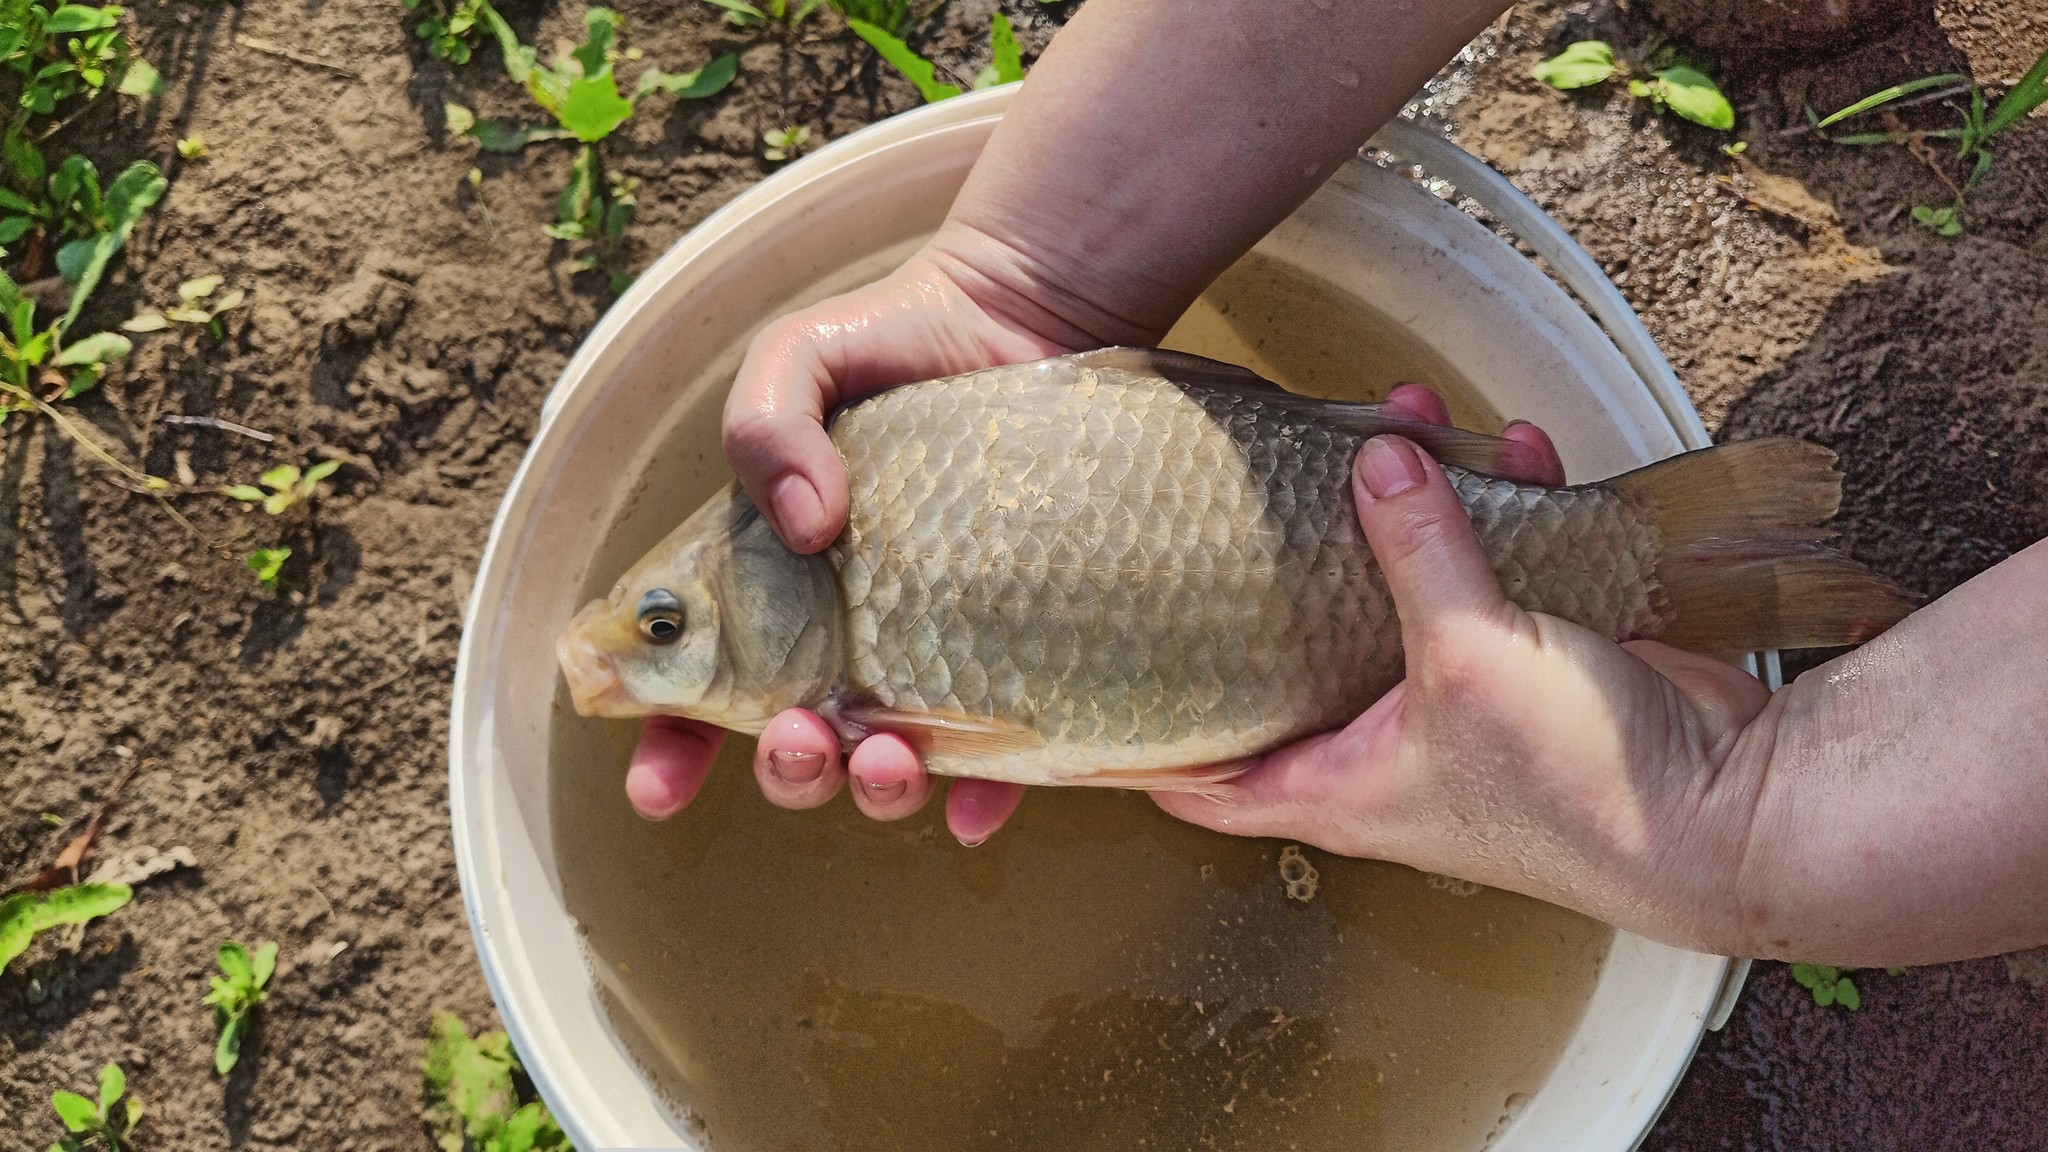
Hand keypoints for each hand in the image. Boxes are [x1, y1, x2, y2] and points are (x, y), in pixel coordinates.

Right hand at [625, 226, 1099, 840]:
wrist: (1027, 318)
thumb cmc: (897, 341)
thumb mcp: (803, 358)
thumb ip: (766, 425)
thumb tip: (807, 524)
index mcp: (771, 585)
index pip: (701, 689)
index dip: (670, 752)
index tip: (658, 787)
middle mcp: (846, 634)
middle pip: (796, 743)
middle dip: (788, 768)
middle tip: (801, 737)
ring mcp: (933, 651)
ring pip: (888, 765)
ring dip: (875, 791)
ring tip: (887, 763)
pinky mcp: (1017, 653)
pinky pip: (1000, 753)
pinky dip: (983, 797)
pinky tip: (977, 807)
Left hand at [1155, 434, 1776, 951]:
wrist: (1729, 809)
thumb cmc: (1586, 795)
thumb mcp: (1468, 659)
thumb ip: (1413, 553)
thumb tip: (1371, 465)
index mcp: (1333, 786)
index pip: (1200, 776)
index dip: (1141, 733)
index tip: (1094, 673)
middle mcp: (1383, 750)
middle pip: (1301, 640)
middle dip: (1295, 548)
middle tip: (1280, 470)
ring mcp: (1460, 706)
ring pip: (1404, 589)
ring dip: (1410, 505)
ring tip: (1405, 425)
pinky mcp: (1533, 666)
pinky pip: (1496, 572)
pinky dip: (1503, 513)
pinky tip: (1510, 458)